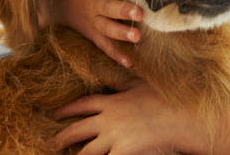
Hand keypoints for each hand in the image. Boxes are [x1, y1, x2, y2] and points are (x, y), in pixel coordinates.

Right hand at [44, 0, 143, 66]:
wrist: (54, 10)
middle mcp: (95, 5)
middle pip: (110, 8)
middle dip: (124, 11)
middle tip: (140, 13)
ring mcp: (95, 22)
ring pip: (109, 29)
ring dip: (123, 33)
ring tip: (137, 37)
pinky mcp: (95, 35)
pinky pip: (106, 47)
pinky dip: (117, 55)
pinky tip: (130, 62)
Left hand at [46, 81, 198, 154]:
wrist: (181, 114)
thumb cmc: (165, 98)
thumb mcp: (141, 85)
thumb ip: (124, 85)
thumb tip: (116, 82)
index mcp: (112, 101)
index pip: (81, 105)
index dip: (64, 110)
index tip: (51, 114)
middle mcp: (108, 119)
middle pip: (76, 129)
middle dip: (60, 137)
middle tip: (48, 143)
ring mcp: (115, 137)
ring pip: (86, 151)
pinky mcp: (124, 151)